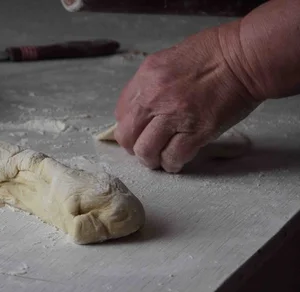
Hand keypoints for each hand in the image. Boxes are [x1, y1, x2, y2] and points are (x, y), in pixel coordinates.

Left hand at [114, 26, 258, 172]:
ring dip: (151, 160)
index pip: (121, 113)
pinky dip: (172, 163)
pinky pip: (173, 157)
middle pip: (127, 136)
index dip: (128, 126)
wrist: (245, 57)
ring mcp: (174, 116)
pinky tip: (176, 161)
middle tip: (146, 149)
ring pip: (146, 151)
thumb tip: (142, 108)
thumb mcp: (169, 60)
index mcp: (146, 78)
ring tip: (160, 158)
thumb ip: (151, 84)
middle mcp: (154, 98)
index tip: (138, 131)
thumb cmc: (213, 53)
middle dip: (134, 147)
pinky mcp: (196, 132)